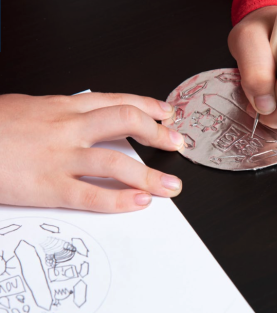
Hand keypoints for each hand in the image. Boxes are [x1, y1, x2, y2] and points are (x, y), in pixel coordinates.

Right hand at [0, 93, 183, 212]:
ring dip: (150, 175)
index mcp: (64, 107)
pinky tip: (138, 202)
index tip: (167, 114)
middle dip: (157, 134)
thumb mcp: (32, 108)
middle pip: (125, 122)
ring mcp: (60, 158)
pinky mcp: (48, 187)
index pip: (118, 101)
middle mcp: (68, 128)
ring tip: (170, 185)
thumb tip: (90, 117)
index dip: (148, 107)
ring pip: (116, 162)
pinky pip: (92, 195)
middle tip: (176, 144)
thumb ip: (64, 113)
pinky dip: (119, 199)